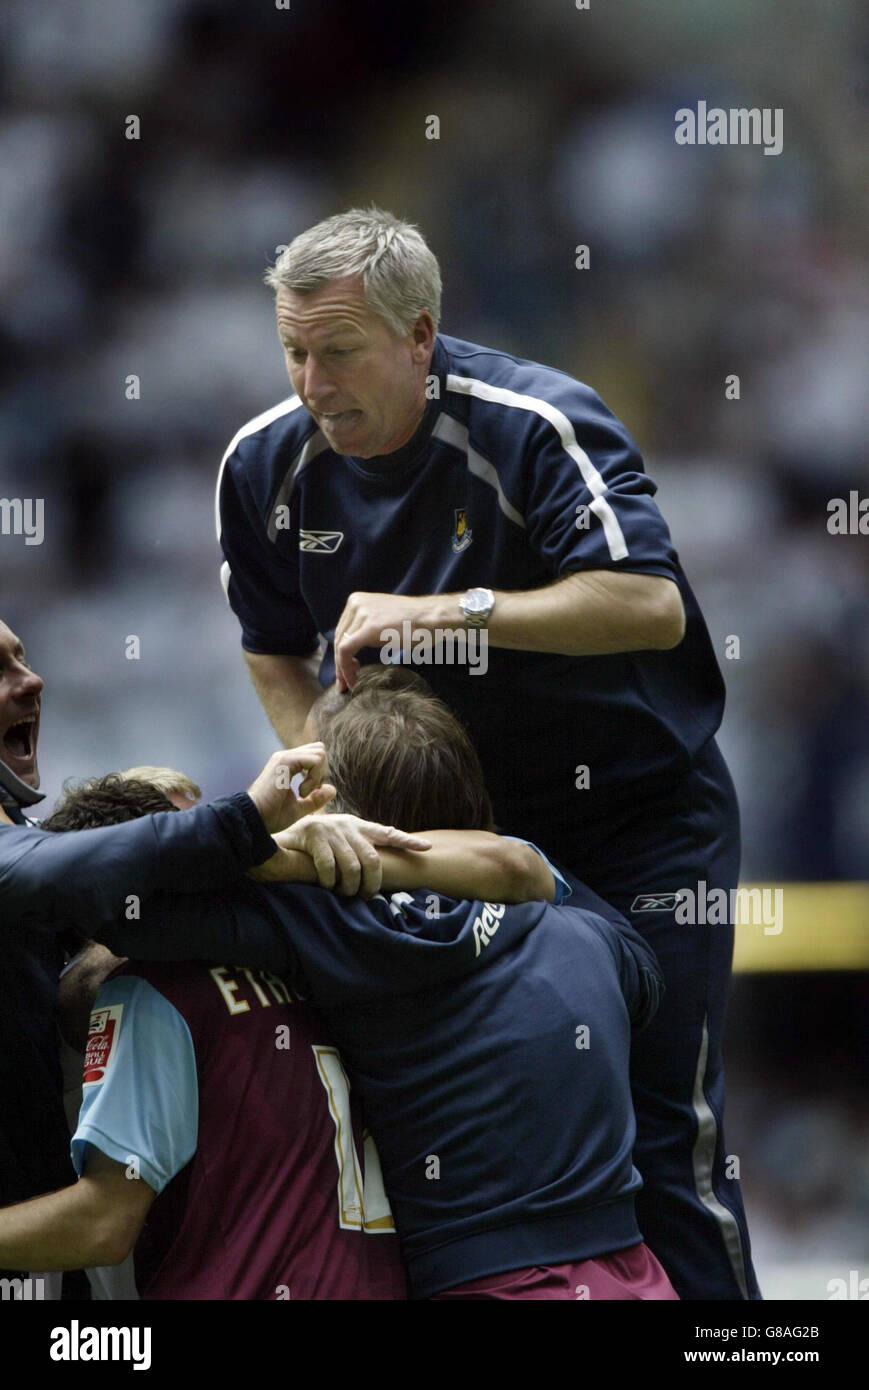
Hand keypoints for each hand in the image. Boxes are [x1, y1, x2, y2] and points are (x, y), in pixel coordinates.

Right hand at [246, 743, 334, 833]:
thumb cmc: (271, 816)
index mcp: (288, 765)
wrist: (253, 819)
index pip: (315, 756)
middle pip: (320, 749)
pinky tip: (302, 791)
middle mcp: (286, 757)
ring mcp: (284, 757)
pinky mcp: (285, 761)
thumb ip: (316, 799)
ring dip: (318, 774)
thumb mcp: (299, 808)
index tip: (310, 793)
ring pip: (320, 752)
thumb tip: (333, 789)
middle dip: (322, 770)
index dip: (319, 774)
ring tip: (304, 792)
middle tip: (311, 790)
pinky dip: (314, 777)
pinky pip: (315, 760)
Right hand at [262, 813, 430, 895]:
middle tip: (365, 896)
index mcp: (357, 826)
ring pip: (352, 865)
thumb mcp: (340, 841)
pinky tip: (326, 885)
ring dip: (349, 886)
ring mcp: (331, 830)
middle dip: (372, 882)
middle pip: (372, 858)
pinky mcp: (313, 835)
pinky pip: (329, 866)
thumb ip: (358, 847)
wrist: (282, 837)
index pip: (387, 833)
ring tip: (344, 894)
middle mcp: (347, 825)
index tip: (427, 847)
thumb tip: (379, 867)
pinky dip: (329, 880)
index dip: (406, 841)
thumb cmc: (314, 844)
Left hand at [333, 592, 444, 690]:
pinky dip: (346, 668)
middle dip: (340, 664)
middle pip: (338, 639)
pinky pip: (346, 651)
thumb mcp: (381, 621)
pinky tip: (354, 680)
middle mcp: (355, 603)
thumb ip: (364, 627)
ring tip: (350, 684)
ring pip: (340, 647)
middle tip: (344, 683)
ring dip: (343, 669)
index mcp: (357, 600)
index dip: (340, 653)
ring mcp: (361, 614)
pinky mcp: (367, 628)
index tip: (345, 671)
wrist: (432, 618)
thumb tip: (350, 647)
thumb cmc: (413, 623)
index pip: (341, 631)